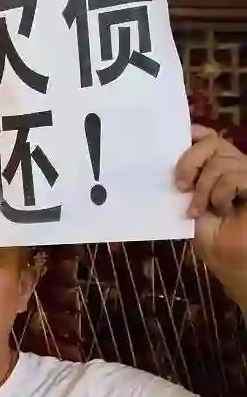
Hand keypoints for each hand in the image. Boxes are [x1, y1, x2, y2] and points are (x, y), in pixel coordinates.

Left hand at [176, 125, 246, 306]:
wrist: (235, 263)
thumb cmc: (214, 238)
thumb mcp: (188, 207)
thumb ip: (183, 184)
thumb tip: (160, 164)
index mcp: (217, 168)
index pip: (207, 137)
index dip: (193, 134)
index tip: (178, 140)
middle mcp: (235, 166)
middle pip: (212, 142)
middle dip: (189, 162)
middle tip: (180, 187)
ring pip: (222, 161)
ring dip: (205, 189)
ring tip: (202, 210)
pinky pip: (236, 176)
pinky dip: (221, 193)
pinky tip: (221, 209)